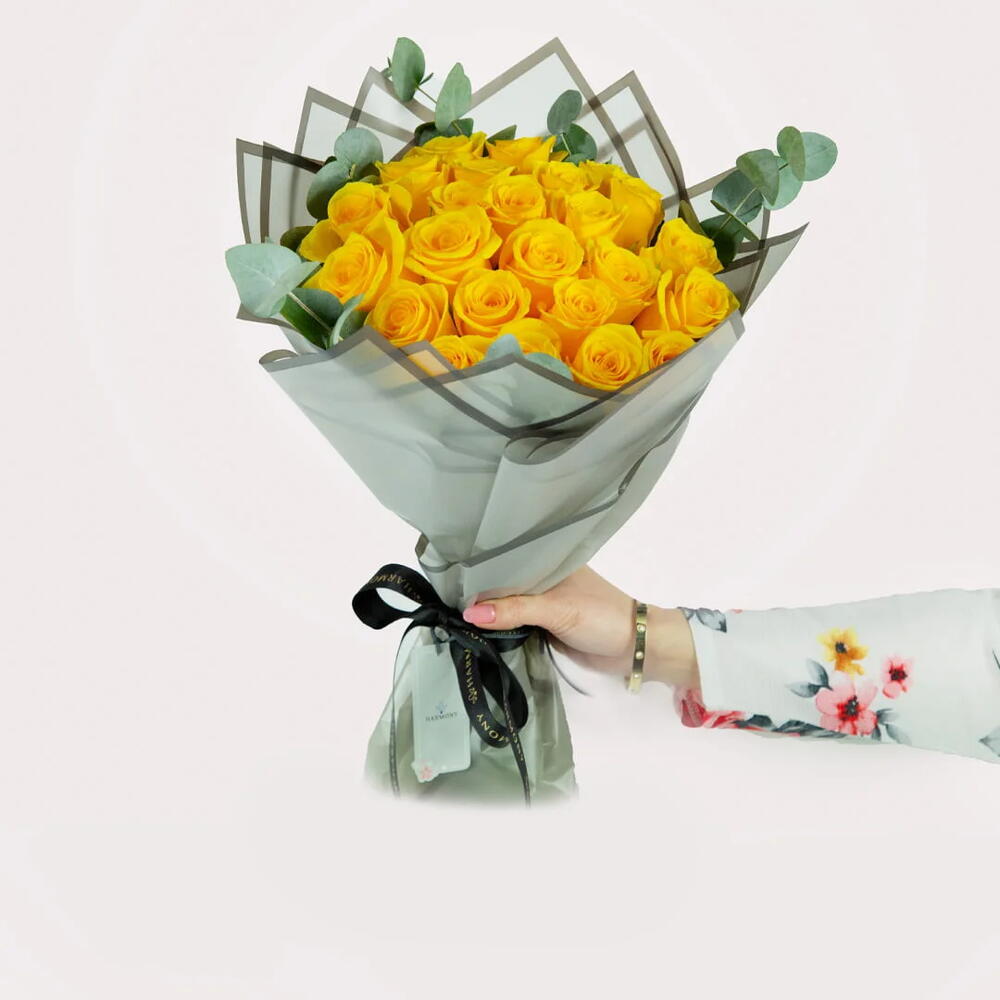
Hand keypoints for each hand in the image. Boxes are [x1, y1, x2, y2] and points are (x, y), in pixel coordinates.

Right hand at [462, 566, 698, 687]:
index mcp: (549, 558)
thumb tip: (469, 613)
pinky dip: (497, 625)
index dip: (479, 560)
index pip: (507, 554)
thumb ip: (514, 609)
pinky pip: (513, 622)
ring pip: (506, 602)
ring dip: (485, 609)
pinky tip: (473, 627)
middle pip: (502, 580)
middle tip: (438, 591)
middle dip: (477, 587)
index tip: (445, 565)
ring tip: (446, 608)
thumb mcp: (556, 608)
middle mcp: (543, 576)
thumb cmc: (601, 616)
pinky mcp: (542, 625)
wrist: (634, 650)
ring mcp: (542, 602)